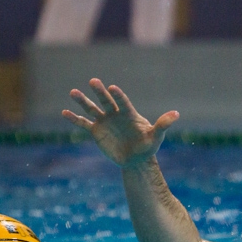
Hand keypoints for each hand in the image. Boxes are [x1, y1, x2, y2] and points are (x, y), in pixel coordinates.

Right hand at [62, 78, 178, 167]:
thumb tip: (177, 114)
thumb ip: (163, 125)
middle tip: (93, 81)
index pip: (123, 102)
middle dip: (100, 92)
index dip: (119, 96)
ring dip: (83, 101)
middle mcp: (115, 114)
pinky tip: (65, 112)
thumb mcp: (156, 137)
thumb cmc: (148, 146)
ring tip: (73, 92)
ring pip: (92, 109)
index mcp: (129, 114)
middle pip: (106, 101)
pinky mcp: (96, 131)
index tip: (113, 87)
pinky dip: (74, 119)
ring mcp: (104, 122)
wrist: (136, 160)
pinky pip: (83, 124)